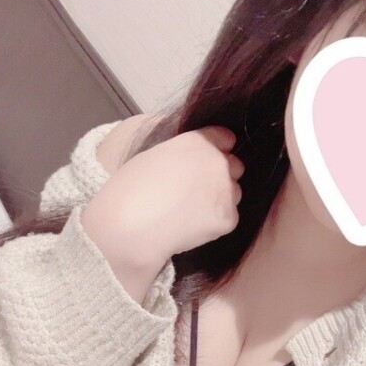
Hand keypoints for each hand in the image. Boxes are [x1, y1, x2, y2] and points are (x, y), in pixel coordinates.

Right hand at [81, 125, 244, 273]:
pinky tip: (191, 227)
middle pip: (233, 167)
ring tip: (190, 212)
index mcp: (199, 141)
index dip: (215, 151)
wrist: (131, 225)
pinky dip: (214, 224)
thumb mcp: (157, 155)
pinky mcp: (229, 218)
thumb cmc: (132, 190)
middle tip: (195, 193)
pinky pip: (227, 218)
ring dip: (219, 200)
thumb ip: (184, 154)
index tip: (204, 164)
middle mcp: (218, 162)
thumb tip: (193, 164)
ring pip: (233, 194)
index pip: (225, 139)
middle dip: (220, 177)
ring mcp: (227, 190)